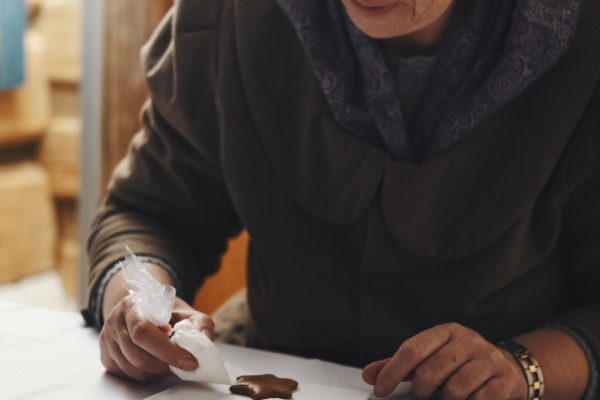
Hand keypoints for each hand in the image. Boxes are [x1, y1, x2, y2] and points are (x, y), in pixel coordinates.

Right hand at [100, 296, 214, 381]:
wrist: (143, 309)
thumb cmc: (165, 312)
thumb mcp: (185, 312)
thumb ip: (199, 323)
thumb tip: (204, 340)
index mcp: (133, 305)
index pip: (143, 332)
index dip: (167, 350)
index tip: (189, 360)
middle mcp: (115, 322)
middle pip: (138, 356)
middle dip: (165, 365)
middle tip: (183, 365)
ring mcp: (107, 340)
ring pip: (133, 369)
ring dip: (157, 372)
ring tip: (171, 363)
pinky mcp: (106, 357)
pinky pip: (126, 375)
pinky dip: (146, 375)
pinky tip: (156, 365)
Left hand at [362, 323, 526, 399]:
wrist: (509, 368)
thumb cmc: (461, 364)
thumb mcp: (431, 357)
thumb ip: (400, 366)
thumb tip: (368, 374)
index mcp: (446, 331)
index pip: (412, 348)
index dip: (392, 371)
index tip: (380, 390)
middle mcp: (467, 340)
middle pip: (431, 370)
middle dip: (421, 389)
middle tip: (422, 394)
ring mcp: (488, 359)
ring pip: (454, 389)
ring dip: (446, 398)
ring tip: (447, 395)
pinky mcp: (505, 380)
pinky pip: (478, 399)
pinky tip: (469, 398)